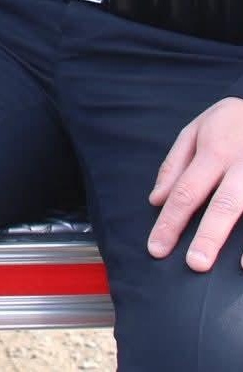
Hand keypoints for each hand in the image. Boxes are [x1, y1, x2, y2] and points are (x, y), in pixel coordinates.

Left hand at [147, 96, 242, 270]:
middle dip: (209, 236)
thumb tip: (156, 199)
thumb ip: (175, 164)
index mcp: (214, 151)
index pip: (186, 191)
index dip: (170, 222)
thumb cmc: (231, 120)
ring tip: (237, 269)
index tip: (157, 248)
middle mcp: (242, 165)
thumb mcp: (196, 129)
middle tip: (194, 264)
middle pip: (224, 204)